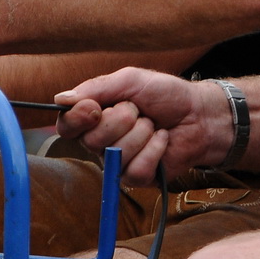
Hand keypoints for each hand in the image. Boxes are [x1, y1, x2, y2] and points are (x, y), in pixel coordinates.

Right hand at [54, 68, 231, 183]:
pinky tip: (162, 140)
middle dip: (121, 120)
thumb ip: (96, 88)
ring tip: (153, 124)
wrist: (199, 113)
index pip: (67, 126)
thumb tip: (60, 99)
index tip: (94, 108)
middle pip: (91, 140)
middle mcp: (101, 141)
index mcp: (95, 117)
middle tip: (138, 110)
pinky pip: (135, 170)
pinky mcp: (138, 177)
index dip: (77, 119)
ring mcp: (119, 161)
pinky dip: (154, 150)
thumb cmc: (165, 94)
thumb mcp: (130, 81)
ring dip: (141, 133)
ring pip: (116, 155)